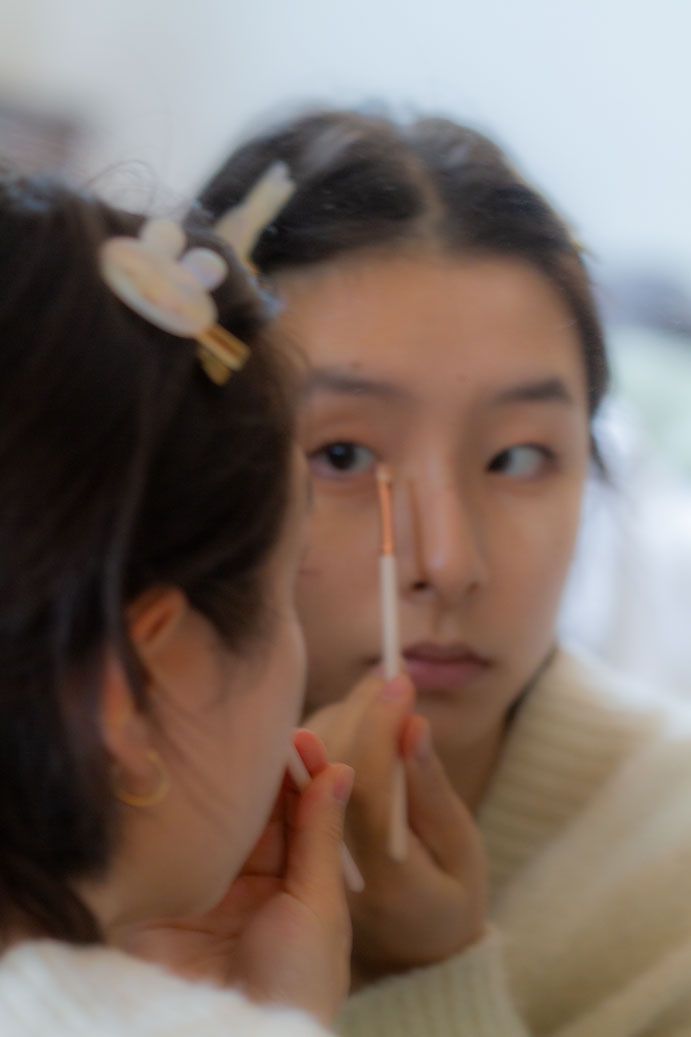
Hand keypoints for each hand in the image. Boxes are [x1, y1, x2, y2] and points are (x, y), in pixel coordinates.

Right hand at [128, 731, 352, 1025]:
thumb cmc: (295, 986)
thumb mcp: (317, 908)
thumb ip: (320, 838)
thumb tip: (340, 771)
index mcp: (298, 891)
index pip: (301, 820)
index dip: (303, 778)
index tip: (303, 737)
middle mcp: (253, 886)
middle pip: (259, 815)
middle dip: (265, 773)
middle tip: (265, 728)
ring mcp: (210, 889)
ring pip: (221, 822)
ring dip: (228, 785)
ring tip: (235, 741)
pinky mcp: (169, 894)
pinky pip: (180, 841)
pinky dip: (187, 810)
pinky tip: (194, 775)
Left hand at [306, 670, 486, 985]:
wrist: (406, 953)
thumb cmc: (447, 898)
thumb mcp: (459, 852)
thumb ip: (430, 791)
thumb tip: (413, 726)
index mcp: (381, 878)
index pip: (368, 786)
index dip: (381, 728)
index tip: (401, 681)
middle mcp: (332, 866)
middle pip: (331, 767)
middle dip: (359, 710)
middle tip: (390, 677)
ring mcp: (304, 857)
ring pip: (310, 767)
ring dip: (341, 719)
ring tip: (380, 695)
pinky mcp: (292, 842)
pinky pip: (301, 775)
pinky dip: (327, 737)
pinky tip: (357, 723)